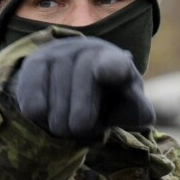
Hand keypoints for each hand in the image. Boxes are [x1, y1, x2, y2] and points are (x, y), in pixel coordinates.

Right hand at [13, 37, 154, 140]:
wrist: (73, 84)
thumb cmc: (107, 99)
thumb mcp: (126, 107)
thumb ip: (137, 113)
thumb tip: (145, 117)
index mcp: (118, 62)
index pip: (115, 64)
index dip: (112, 69)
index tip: (107, 73)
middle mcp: (88, 50)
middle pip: (82, 102)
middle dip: (82, 124)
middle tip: (80, 129)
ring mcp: (60, 53)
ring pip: (57, 105)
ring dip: (61, 124)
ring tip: (66, 120)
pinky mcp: (35, 62)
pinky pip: (34, 104)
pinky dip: (40, 116)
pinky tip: (48, 110)